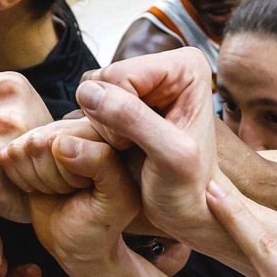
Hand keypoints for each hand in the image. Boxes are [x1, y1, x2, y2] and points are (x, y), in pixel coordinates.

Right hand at [8, 128, 140, 268]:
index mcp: (109, 128)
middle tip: (74, 190)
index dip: (75, 170)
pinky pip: (9, 156)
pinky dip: (22, 180)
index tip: (91, 186)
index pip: (71, 137)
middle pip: (43, 141)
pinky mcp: (26, 144)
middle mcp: (78, 122)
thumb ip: (103, 166)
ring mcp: (49, 131)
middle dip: (55, 177)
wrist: (77, 242)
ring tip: (62, 189)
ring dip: (39, 179)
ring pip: (25, 148)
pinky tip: (44, 187)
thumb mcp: (117, 201)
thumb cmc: (101, 224)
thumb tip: (59, 142)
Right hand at [75, 49, 218, 246]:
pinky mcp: (127, 98)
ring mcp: (145, 81)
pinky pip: (89, 105)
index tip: (141, 144)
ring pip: (92, 92)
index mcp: (186, 66)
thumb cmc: (187, 189)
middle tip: (134, 147)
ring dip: (101, 126)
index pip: (119, 73)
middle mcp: (166, 66)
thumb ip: (133, 119)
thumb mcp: (169, 157)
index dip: (118, 114)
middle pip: (102, 79)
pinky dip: (97, 131)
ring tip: (130, 148)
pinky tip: (121, 148)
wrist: (186, 210)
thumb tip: (88, 92)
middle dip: (108, 119)